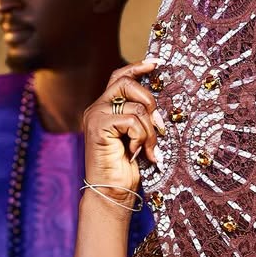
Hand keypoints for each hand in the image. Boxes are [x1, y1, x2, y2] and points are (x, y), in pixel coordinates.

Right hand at [83, 59, 163, 197]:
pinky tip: (137, 153)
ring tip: (148, 149)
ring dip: (149, 131)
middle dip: (149, 102)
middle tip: (158, 126)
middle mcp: (97, 108)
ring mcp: (95, 116)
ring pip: (136, 106)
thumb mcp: (138, 137)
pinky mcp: (98, 126)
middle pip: (127, 82)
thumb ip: (141, 117)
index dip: (138, 67)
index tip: (156, 64)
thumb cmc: (127, 168)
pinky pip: (132, 120)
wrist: (112, 192)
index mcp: (105, 108)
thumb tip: (159, 105)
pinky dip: (141, 138)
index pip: (120, 77)